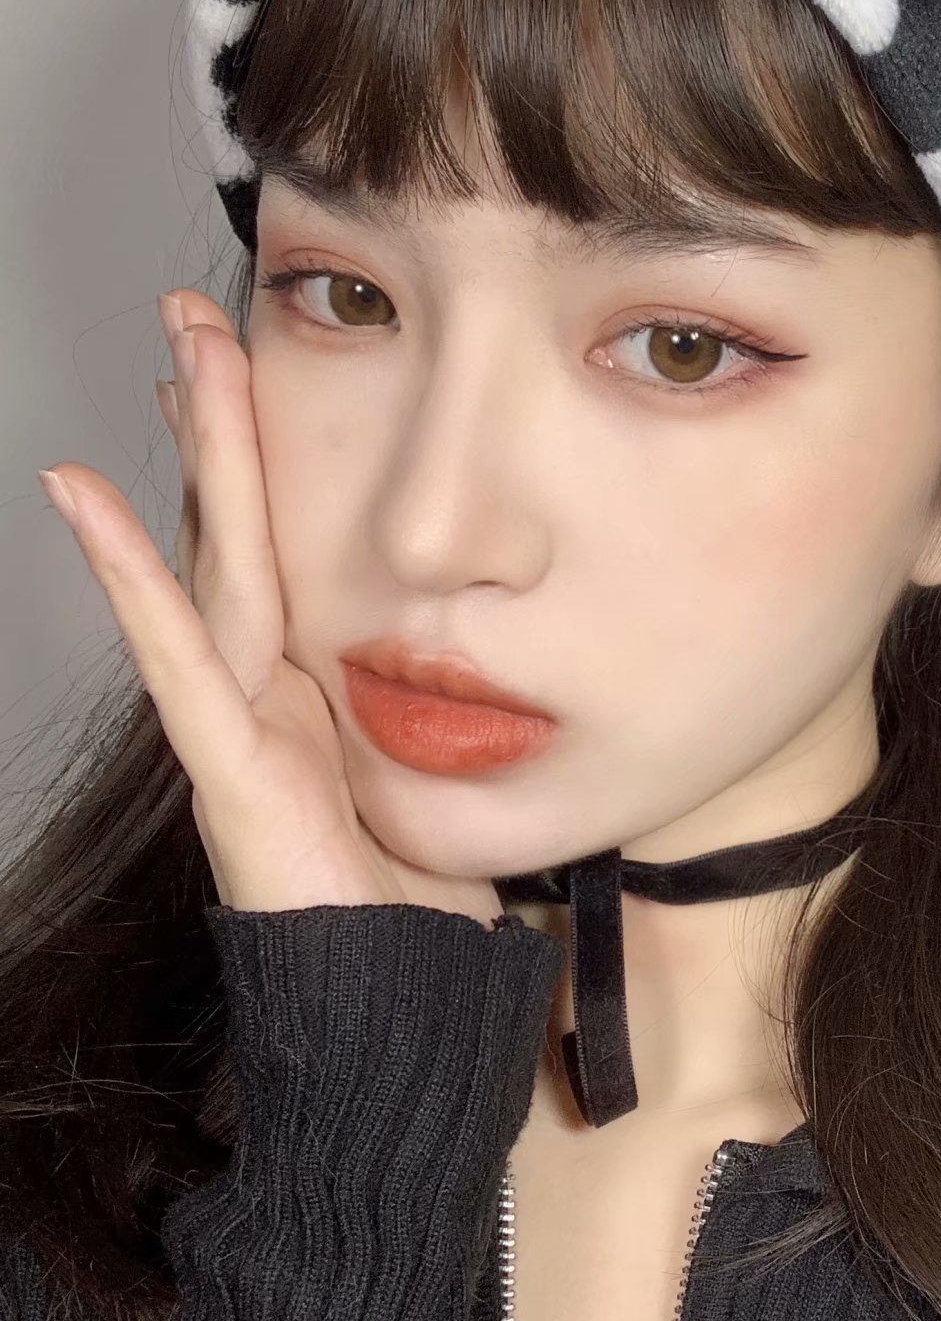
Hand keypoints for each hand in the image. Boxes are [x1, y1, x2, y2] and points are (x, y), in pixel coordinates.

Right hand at [37, 289, 505, 927]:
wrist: (400, 1004)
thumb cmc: (422, 903)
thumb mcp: (437, 770)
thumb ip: (436, 702)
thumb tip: (474, 645)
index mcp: (313, 684)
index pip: (278, 548)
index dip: (261, 460)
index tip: (250, 369)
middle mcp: (266, 689)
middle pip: (239, 529)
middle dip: (220, 422)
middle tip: (196, 317)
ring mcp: (238, 722)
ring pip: (214, 561)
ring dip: (199, 452)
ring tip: (177, 349)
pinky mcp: (230, 768)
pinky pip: (180, 657)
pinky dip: (133, 578)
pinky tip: (85, 498)